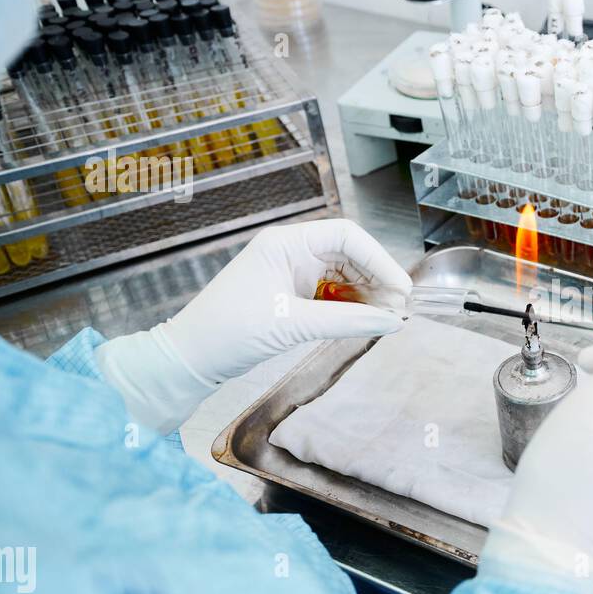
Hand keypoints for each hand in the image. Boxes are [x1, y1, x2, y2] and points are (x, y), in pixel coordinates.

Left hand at [163, 218, 410, 384]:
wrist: (191, 358)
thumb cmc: (228, 331)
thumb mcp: (293, 324)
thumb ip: (347, 321)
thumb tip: (392, 322)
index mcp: (286, 243)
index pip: (347, 236)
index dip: (379, 259)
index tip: (400, 289)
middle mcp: (291, 252)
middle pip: (350, 255)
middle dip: (376, 279)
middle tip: (399, 309)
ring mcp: (291, 274)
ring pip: (344, 276)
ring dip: (367, 295)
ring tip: (386, 318)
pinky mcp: (291, 296)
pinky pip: (332, 295)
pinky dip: (351, 307)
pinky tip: (365, 321)